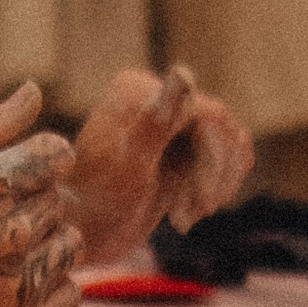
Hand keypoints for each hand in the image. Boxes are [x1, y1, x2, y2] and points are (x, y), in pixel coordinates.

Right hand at [0, 81, 85, 306]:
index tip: (11, 179)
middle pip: (60, 201)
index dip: (39, 163)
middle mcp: (8, 235)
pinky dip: (48, 289)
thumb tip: (35, 90)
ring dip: (44, 246)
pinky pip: (70, 294)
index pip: (56, 155)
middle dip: (32, 207)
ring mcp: (19, 285)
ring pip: (71, 246)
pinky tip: (3, 289)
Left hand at [65, 66, 254, 265]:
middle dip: (212, 177)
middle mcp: (155, 96)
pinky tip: (189, 213)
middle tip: (190, 216)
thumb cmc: (98, 202)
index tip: (204, 202)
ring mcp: (170, 121)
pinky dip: (215, 187)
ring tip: (184, 218)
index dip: (213, 158)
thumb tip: (183, 72)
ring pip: (227, 144)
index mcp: (138, 89)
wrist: (79, 234)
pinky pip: (224, 156)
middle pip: (221, 130)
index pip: (209, 114)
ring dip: (214, 186)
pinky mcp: (180, 146)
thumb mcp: (131, 165)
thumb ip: (157, 121)